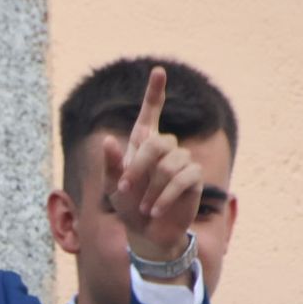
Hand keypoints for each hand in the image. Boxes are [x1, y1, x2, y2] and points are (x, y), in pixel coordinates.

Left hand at [103, 66, 202, 266]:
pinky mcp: (194, 179)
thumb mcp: (114, 188)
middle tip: (126, 189)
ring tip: (143, 207)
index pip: (150, 114)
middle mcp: (165, 149)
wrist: (148, 232)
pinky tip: (155, 210)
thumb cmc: (129, 206)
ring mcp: (182, 162)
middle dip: (139, 167)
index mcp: (143, 145)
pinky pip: (183, 179)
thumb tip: (107, 141)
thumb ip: (112, 166)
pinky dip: (165, 196)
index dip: (154, 93)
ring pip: (169, 164)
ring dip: (152, 189)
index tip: (158, 71)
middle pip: (157, 142)